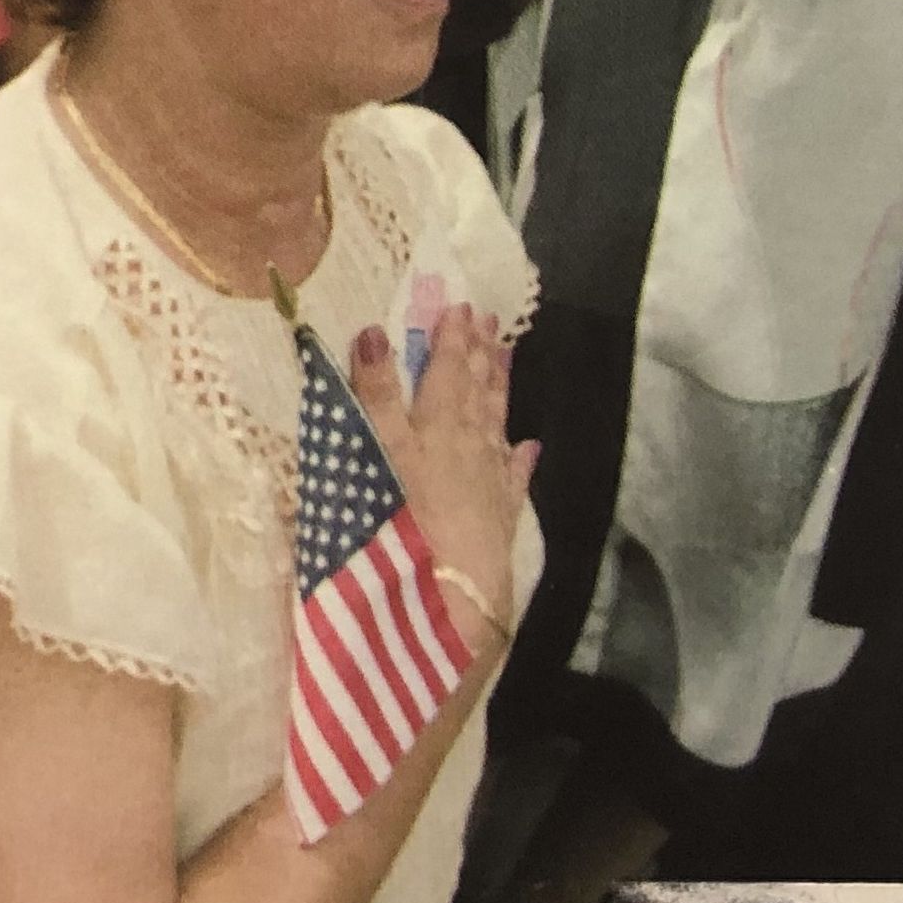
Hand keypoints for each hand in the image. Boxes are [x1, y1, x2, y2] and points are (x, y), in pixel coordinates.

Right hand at [348, 304, 534, 647]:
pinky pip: (514, 478)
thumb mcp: (377, 449)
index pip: (445, 371)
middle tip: (488, 320)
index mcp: (437, 425)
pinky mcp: (499, 519)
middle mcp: (469, 445)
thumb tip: (374, 331)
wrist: (449, 595)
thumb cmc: (401, 518)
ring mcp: (489, 482)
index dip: (451, 339)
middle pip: (475, 390)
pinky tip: (528, 446)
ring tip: (506, 358)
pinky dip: (520, 458)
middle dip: (479, 353)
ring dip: (499, 389)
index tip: (459, 307)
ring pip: (496, 423)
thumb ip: (375, 393)